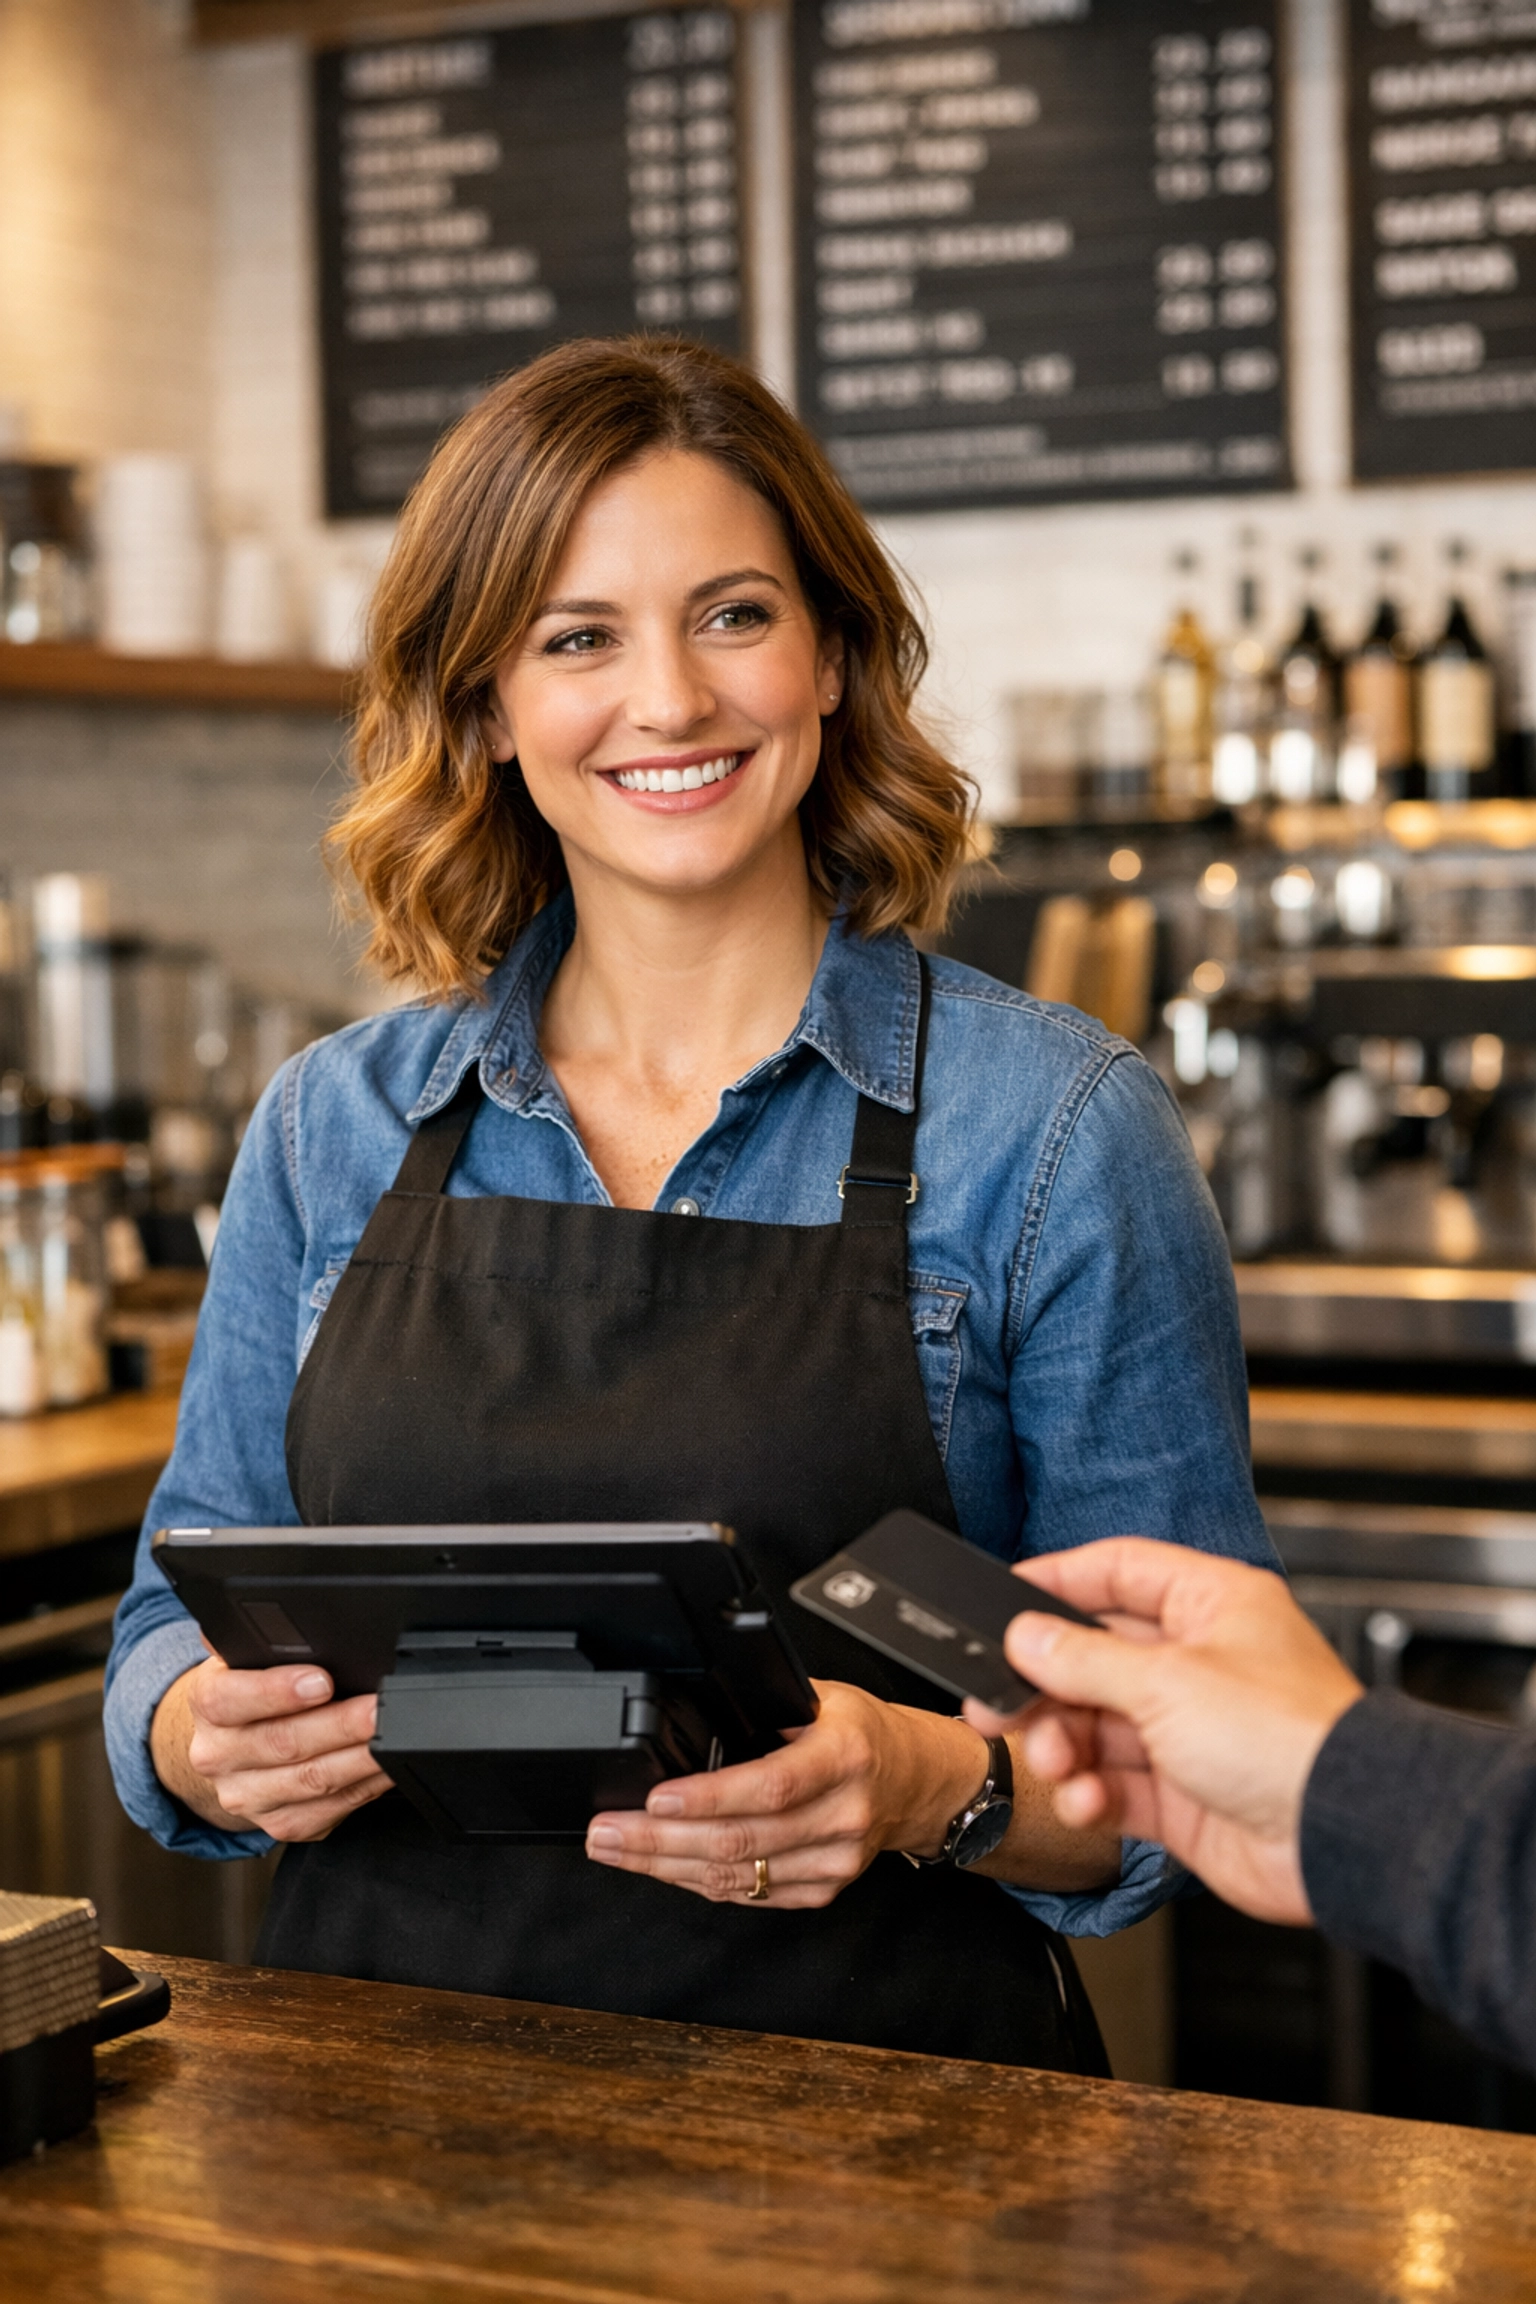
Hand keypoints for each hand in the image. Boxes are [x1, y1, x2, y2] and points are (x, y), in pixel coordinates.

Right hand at [150, 1655, 390, 1841]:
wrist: (228, 1747)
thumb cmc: (248, 1691)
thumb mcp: (242, 1657)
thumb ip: (259, 1637)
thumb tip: (284, 1607)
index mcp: (207, 1703)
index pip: (232, 1698)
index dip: (277, 1691)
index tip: (322, 1681)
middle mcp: (218, 1755)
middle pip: (284, 1742)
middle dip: (341, 1724)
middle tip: (378, 1707)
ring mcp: (246, 1796)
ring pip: (311, 1781)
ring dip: (359, 1759)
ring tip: (392, 1736)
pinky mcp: (278, 1823)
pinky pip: (328, 1810)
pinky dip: (364, 1787)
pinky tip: (385, 1767)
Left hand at [583, 1680, 989, 1908]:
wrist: (918, 1780)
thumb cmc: (864, 1733)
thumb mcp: (822, 1698)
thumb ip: (764, 1707)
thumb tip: (692, 1713)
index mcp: (843, 1757)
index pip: (769, 1787)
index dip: (708, 1798)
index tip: (655, 1800)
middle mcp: (843, 1815)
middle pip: (741, 1841)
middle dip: (661, 1841)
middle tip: (607, 1832)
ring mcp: (835, 1861)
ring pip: (738, 1876)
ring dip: (667, 1866)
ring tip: (617, 1850)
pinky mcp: (823, 1889)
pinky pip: (750, 1894)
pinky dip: (699, 1882)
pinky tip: (664, 1867)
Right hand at [962, 1540, 1362, 1926]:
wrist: (1339, 1839)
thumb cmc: (1287, 1738)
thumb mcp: (1166, 1682)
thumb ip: (1083, 1660)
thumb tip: (1026, 1636)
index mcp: (1211, 1606)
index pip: (1119, 1572)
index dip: (1058, 1581)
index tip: (1002, 1599)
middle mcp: (1201, 1663)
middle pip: (1096, 1657)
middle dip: (1044, 1685)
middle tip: (996, 1705)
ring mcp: (1192, 1731)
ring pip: (1098, 1726)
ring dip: (1065, 1746)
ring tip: (1057, 1763)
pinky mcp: (1185, 1794)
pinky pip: (1115, 1785)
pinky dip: (1091, 1794)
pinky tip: (1086, 1801)